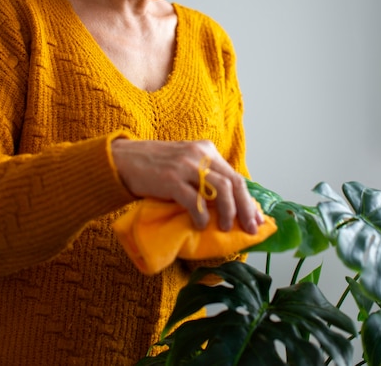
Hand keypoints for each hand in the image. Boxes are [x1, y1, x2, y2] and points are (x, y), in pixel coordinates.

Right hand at [111, 138, 263, 232]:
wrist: (124, 159)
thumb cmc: (155, 166)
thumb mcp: (185, 163)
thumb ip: (205, 176)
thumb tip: (228, 204)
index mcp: (206, 150)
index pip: (235, 176)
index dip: (248, 200)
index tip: (256, 220)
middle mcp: (200, 154)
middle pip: (233, 183)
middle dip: (245, 209)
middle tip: (249, 229)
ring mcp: (185, 165)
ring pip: (220, 190)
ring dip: (227, 212)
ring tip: (224, 228)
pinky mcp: (171, 178)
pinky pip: (194, 200)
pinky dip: (201, 216)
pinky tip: (200, 225)